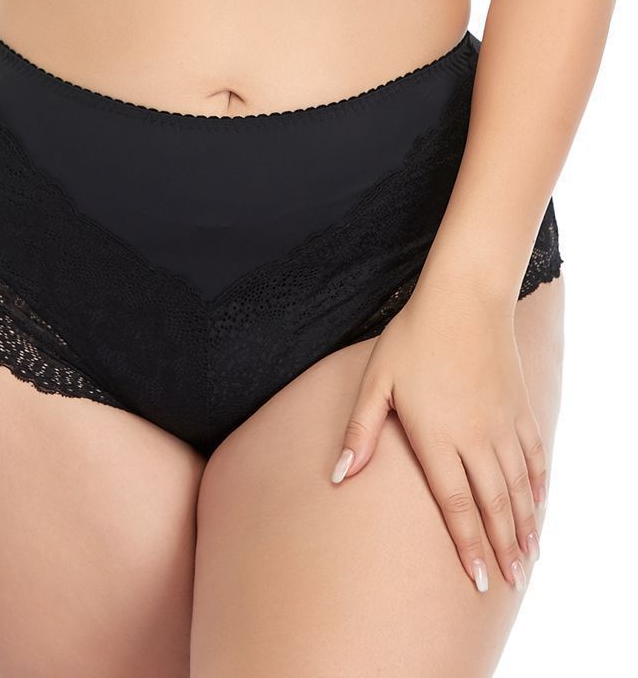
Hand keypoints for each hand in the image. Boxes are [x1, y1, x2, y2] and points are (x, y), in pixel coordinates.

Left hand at [330, 279, 545, 592]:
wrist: (463, 298)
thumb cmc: (412, 338)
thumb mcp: (376, 381)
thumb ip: (360, 431)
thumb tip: (338, 476)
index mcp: (437, 435)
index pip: (455, 504)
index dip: (467, 545)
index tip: (476, 579)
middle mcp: (475, 437)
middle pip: (493, 504)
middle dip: (502, 548)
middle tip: (509, 583)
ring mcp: (503, 422)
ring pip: (519, 487)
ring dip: (526, 526)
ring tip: (528, 560)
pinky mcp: (520, 406)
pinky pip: (535, 456)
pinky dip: (540, 486)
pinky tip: (541, 505)